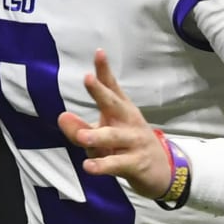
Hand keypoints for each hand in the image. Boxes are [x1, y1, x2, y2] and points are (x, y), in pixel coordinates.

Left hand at [58, 49, 171, 199]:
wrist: (161, 170)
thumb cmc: (126, 146)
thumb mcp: (102, 135)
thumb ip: (80, 127)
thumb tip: (62, 117)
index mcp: (121, 109)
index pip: (112, 87)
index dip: (105, 71)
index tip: (98, 52)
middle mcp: (128, 121)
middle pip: (114, 104)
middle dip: (101, 92)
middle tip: (88, 79)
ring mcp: (134, 142)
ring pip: (114, 137)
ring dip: (97, 136)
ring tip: (82, 137)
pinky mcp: (136, 163)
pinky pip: (117, 163)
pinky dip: (103, 165)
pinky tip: (89, 167)